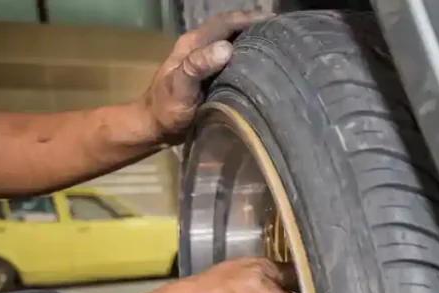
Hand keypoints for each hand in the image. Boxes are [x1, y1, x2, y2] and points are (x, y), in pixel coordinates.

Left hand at [141, 10, 270, 143]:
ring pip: (234, 45)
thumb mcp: (180, 87)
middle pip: (232, 30)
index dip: (247, 18)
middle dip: (255, 28)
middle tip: (282, 33)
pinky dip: (250, 59)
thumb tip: (227, 48)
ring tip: (278, 47)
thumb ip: (198, 66)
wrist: (156, 129)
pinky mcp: (214, 76)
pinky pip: (235, 62)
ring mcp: (208, 62)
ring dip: (254, 43)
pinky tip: (264, 66)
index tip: (273, 20)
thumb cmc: (167, 108)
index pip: (224, 23)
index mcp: (193, 43)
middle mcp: (202, 47)